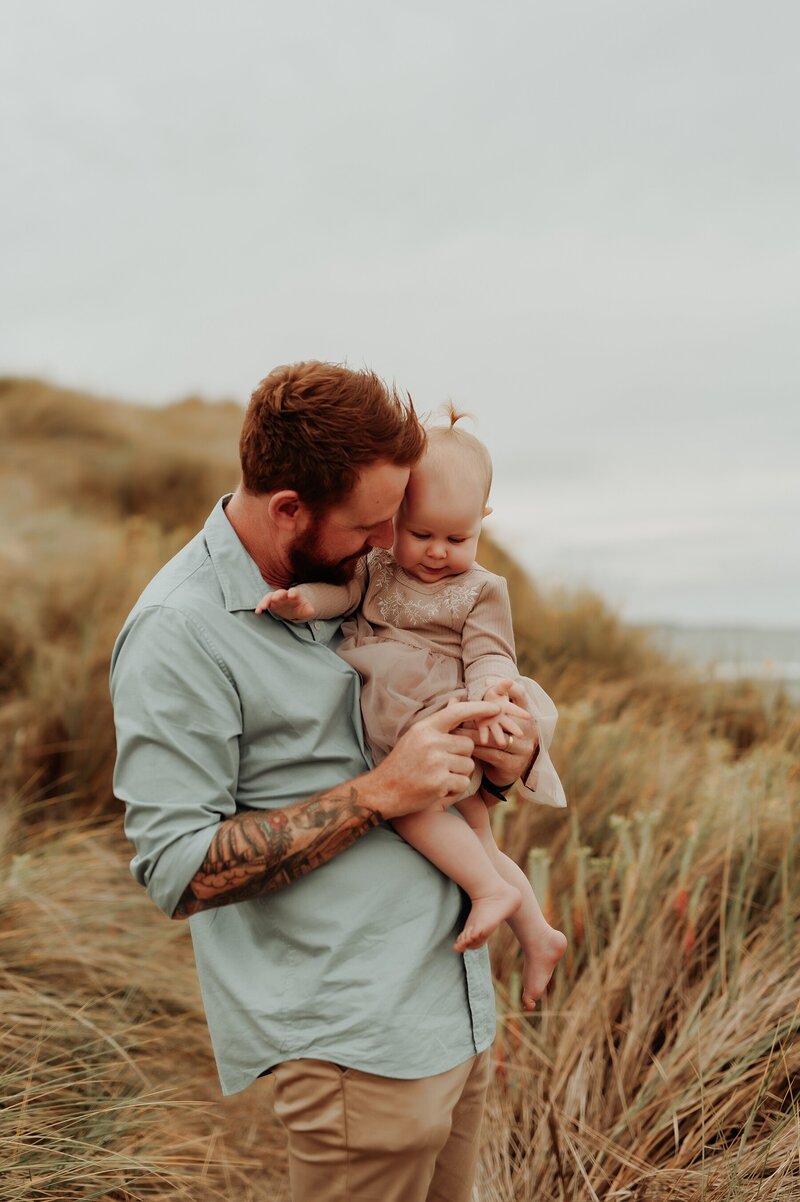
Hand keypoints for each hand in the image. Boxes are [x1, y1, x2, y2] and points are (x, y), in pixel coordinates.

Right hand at [255, 588, 315, 621]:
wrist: (295, 607)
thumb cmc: (301, 608)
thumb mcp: (307, 610)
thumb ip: (309, 610)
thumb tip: (311, 611)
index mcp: (295, 595)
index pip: (294, 592)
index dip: (293, 593)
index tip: (291, 595)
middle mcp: (284, 595)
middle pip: (280, 592)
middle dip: (278, 595)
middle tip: (275, 598)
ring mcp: (276, 598)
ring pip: (270, 596)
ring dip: (266, 601)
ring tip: (263, 607)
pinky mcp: (270, 603)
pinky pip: (264, 603)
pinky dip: (260, 606)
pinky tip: (257, 612)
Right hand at [367, 698, 501, 819]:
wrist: (384, 791)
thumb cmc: (402, 763)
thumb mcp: (417, 736)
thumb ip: (439, 721)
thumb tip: (455, 700)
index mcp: (425, 728)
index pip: (457, 712)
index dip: (479, 708)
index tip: (497, 708)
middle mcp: (431, 743)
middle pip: (468, 744)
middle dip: (462, 755)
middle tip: (443, 764)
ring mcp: (435, 763)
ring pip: (468, 765)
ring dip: (459, 773)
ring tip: (438, 776)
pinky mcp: (440, 783)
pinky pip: (463, 783)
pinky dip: (455, 789)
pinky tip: (438, 789)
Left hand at [471, 681, 538, 784]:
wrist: (504, 768)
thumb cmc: (495, 735)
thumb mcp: (491, 717)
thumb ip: (482, 704)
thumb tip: (463, 693)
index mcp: (526, 714)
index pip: (520, 694)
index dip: (506, 686)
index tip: (486, 681)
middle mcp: (529, 730)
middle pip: (507, 718)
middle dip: (484, 715)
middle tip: (467, 712)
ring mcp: (523, 748)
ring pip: (496, 738)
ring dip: (475, 734)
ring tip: (457, 731)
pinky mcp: (513, 764)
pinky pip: (492, 754)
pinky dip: (477, 749)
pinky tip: (466, 747)